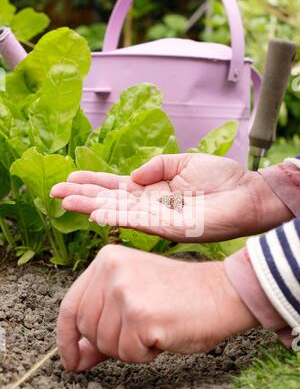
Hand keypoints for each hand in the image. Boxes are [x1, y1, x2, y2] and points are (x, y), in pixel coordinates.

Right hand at [51, 154, 291, 241]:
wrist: (247, 194)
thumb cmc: (220, 178)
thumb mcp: (183, 161)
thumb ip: (156, 165)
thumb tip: (133, 176)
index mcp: (153, 189)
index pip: (116, 186)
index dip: (93, 181)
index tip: (70, 177)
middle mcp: (150, 205)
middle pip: (110, 199)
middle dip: (83, 195)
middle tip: (54, 191)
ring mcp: (158, 217)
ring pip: (118, 212)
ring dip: (92, 207)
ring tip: (66, 201)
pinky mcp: (169, 228)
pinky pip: (138, 222)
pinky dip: (117, 217)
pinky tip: (97, 213)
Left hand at [57, 245, 257, 370]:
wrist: (222, 293)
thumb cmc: (181, 296)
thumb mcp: (133, 299)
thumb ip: (101, 324)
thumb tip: (74, 359)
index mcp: (106, 259)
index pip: (70, 305)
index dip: (67, 338)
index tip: (71, 360)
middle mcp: (111, 270)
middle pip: (86, 328)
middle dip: (109, 343)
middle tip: (140, 333)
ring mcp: (124, 291)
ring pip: (105, 345)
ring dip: (130, 348)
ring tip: (155, 328)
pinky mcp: (140, 315)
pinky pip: (129, 354)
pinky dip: (146, 355)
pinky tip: (163, 335)